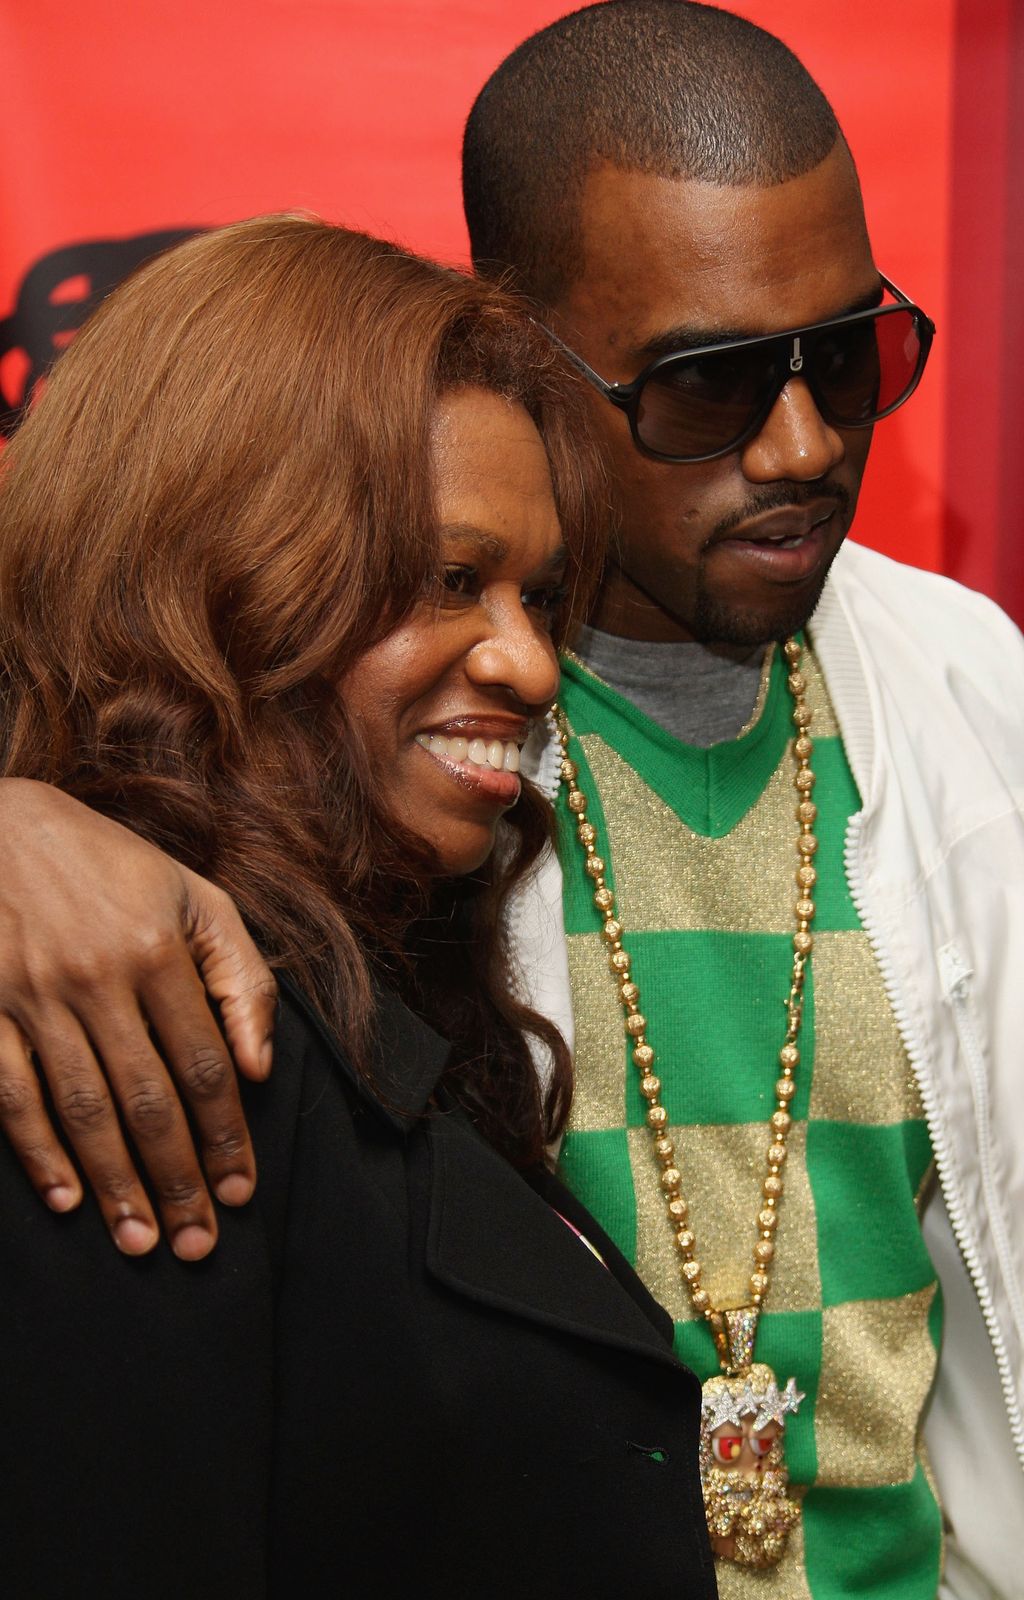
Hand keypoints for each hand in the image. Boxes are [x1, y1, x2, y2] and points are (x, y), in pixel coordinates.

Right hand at [0, 779, 276, 1258]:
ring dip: (115, 1184)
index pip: (204, 1065)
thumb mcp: (194, 897)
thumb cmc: (110, 866)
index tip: (240, 1190)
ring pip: (82, 1110)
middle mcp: (96, 979)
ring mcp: (33, 997)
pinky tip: (67, 1198)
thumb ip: (240, 976)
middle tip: (197, 1242)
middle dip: (178, 1179)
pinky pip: (12, 1095)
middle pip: (147, 1101)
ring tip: (142, 1240)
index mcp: (157, 951)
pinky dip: (39, 1152)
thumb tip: (261, 1067)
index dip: (226, 1135)